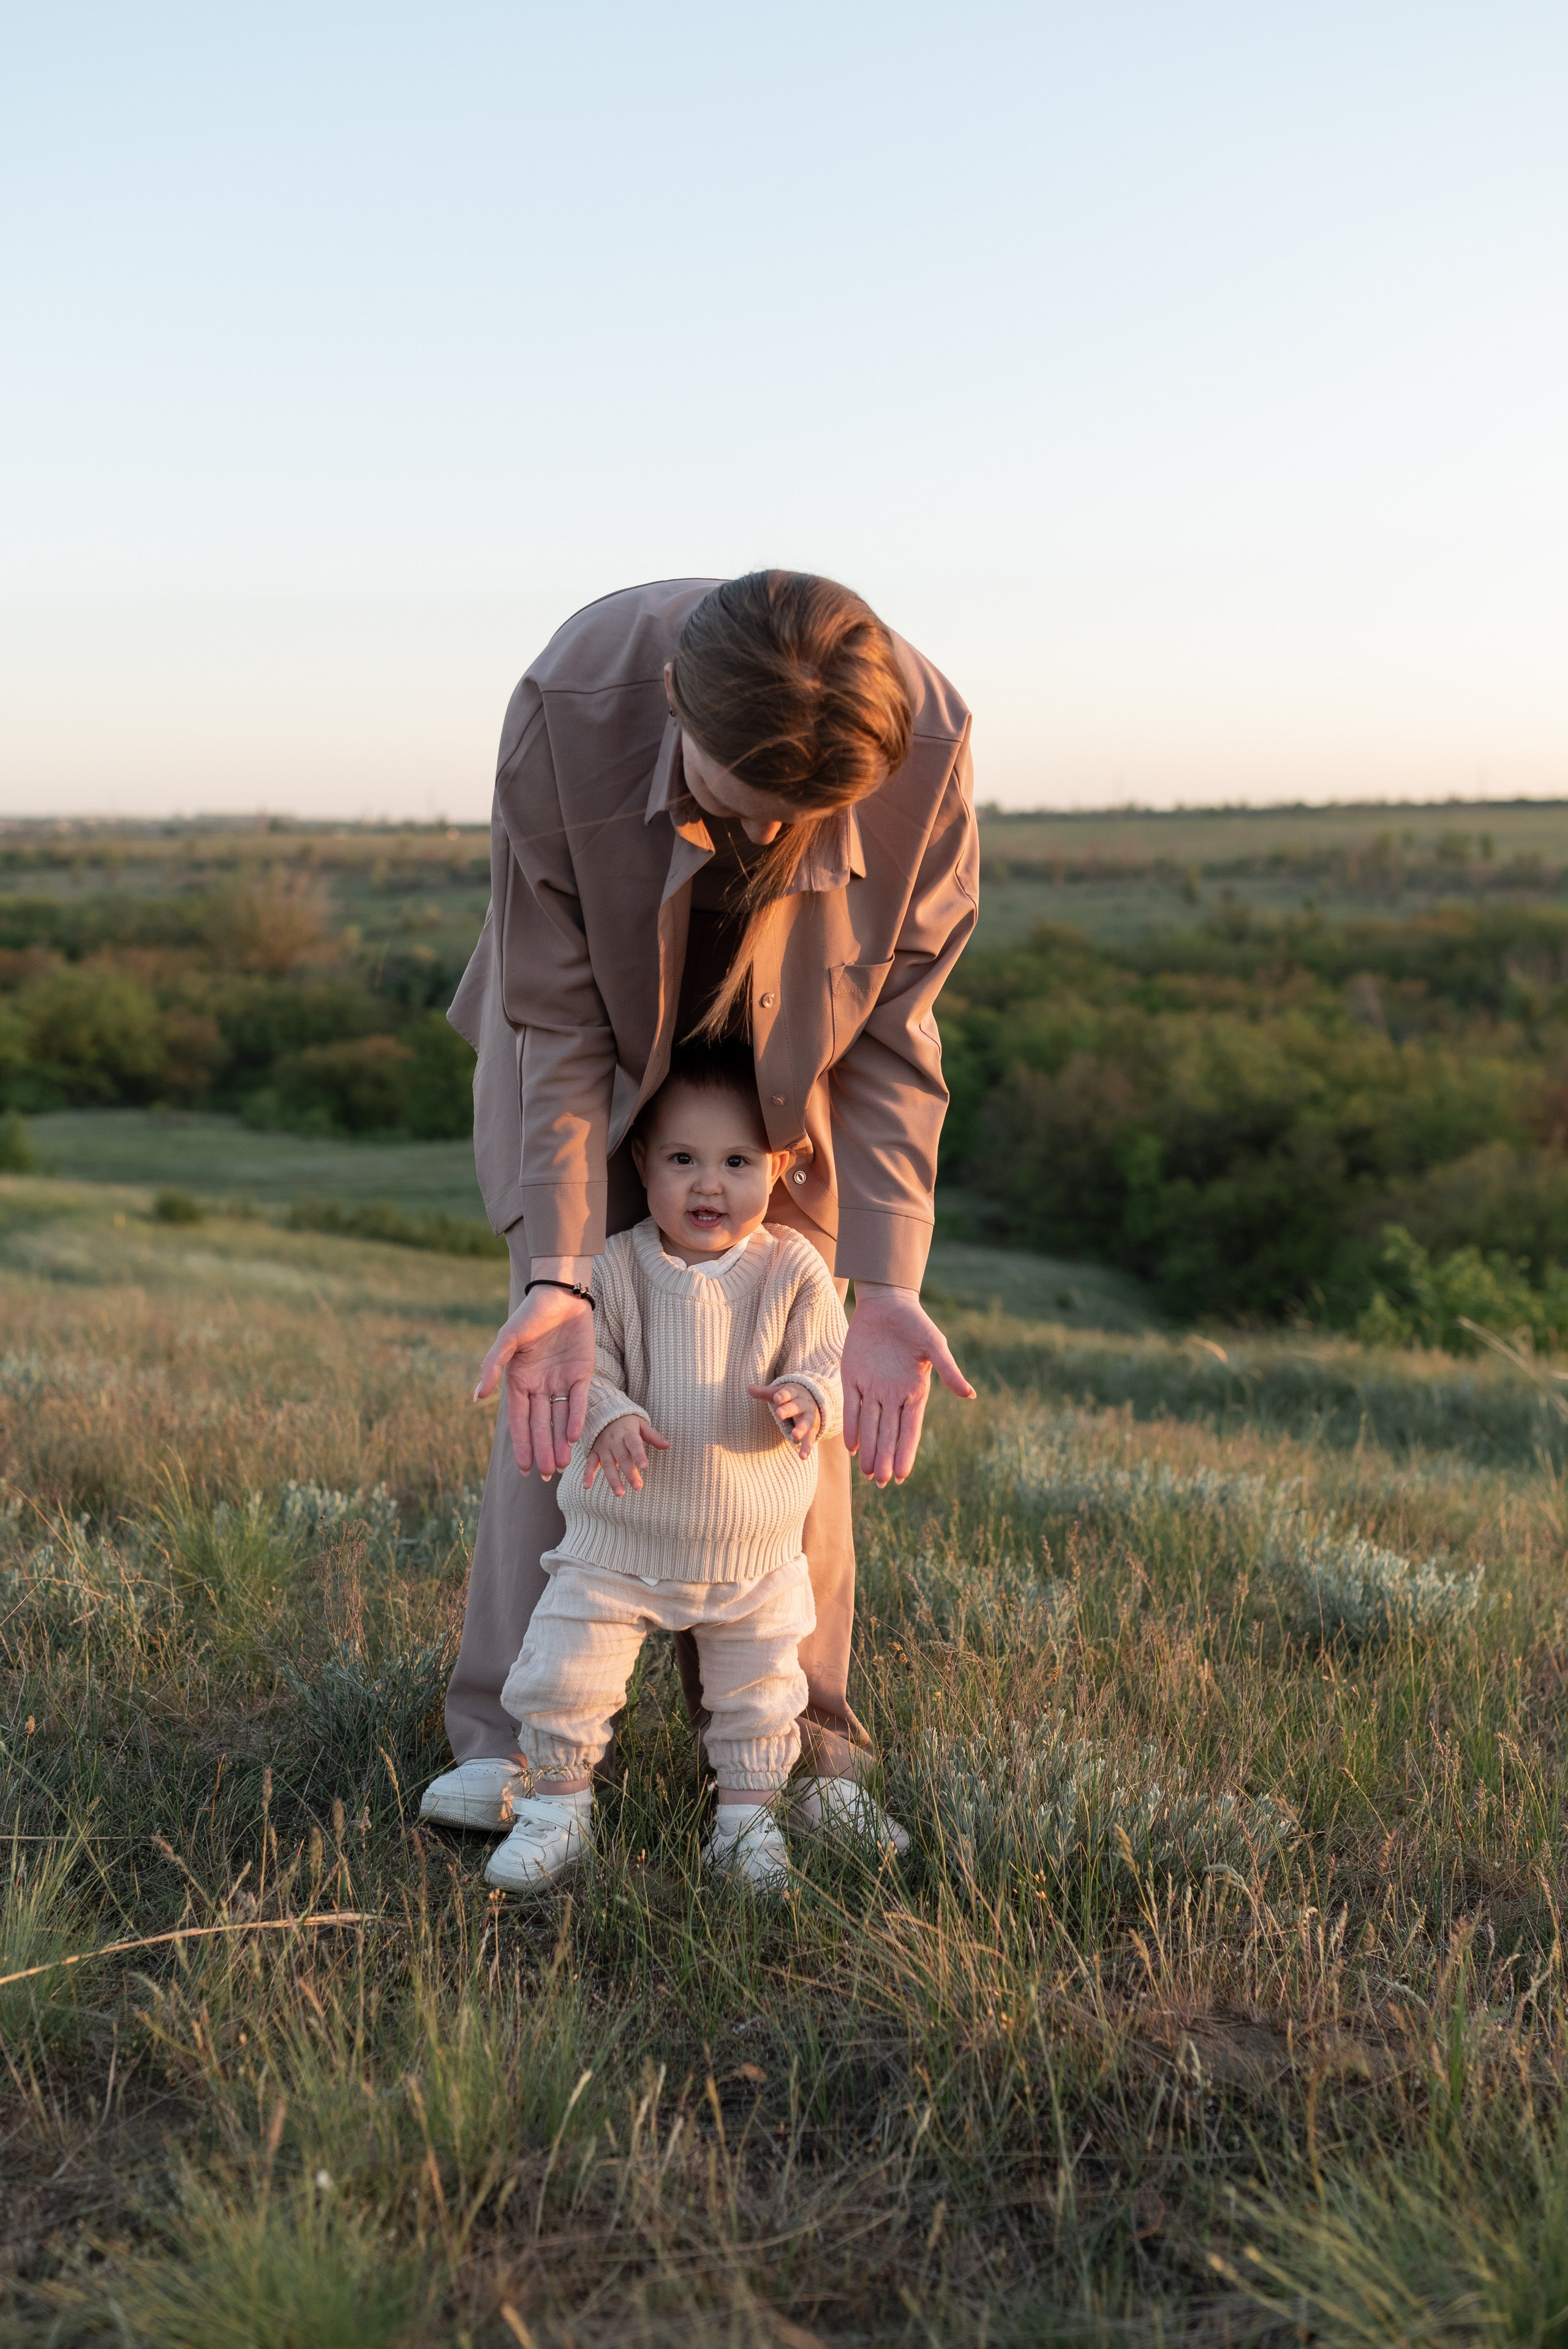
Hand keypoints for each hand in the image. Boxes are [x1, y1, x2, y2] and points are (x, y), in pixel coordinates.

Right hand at [473, 1286, 594, 1478]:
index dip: (522, 1443)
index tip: (523, 1467)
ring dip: (560, 1442)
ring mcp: (561, 1380)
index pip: (520, 1420)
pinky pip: (579, 1400)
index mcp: (519, 1381)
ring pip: (560, 1418)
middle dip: (543, 1450)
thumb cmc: (529, 1314)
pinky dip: (576, 1418)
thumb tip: (476, 1397)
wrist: (561, 1293)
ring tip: (561, 1466)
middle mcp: (540, 1385)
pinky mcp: (582, 1373)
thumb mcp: (507, 1338)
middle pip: (541, 1424)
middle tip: (546, 1475)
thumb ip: (492, 1366)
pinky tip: (574, 1437)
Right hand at [582, 1411, 670, 1495]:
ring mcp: (603, 1447)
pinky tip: (587, 1486)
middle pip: (622, 1458)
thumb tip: (668, 1445)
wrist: (604, 1412)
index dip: (639, 1455)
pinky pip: (590, 1463)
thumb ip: (653, 1436)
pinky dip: (587, 1474)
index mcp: (628, 1433)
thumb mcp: (641, 1425)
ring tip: (620, 1493)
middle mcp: (615, 1441)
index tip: (645, 1467)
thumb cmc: (628, 1422)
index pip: (634, 1444)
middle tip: (638, 1486)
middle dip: (630, 1473)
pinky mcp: (594, 1451)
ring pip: (608, 1464)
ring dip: (613, 1479)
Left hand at [747, 1380, 821, 1459]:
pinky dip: (807, 1447)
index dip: (782, 1395)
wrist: (815, 1399)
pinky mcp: (812, 1429)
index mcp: (794, 1393)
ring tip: (795, 1435)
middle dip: (788, 1410)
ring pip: (806, 1422)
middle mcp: (803, 1404)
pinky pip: (810, 1438)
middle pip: (796, 1406)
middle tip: (779, 1414)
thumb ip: (764, 1393)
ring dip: (801, 1429)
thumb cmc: (791, 1397)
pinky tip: (803, 1456)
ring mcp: (809, 1417)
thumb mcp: (779, 1393)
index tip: (776, 1398)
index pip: (788, 1392)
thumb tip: (748, 1388)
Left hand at [841, 1283, 973, 1486]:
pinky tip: (851, 1447)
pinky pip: (852, 1407)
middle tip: (882, 1482)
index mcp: (915, 1392)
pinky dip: (851, 1427)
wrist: (886, 1303)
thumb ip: (948, 1371)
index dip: (906, 1452)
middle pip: (888, 1433)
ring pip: (870, 1425)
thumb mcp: (935, 1345)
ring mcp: (872, 1389)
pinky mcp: (853, 1378)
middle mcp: (893, 1396)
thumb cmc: (915, 1323)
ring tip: (867, 1474)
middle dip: (885, 1458)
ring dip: (869, 1449)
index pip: (910, 1429)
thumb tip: (970, 1394)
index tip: (902, 1475)